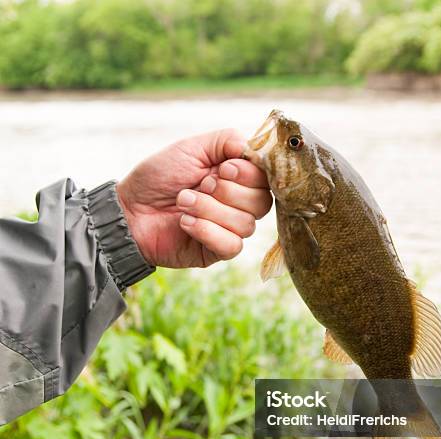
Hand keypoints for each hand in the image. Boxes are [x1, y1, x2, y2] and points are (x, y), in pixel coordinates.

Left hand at [116, 129, 271, 267]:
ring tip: (183, 203)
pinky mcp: (216, 251)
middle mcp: (238, 204)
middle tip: (200, 185)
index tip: (224, 168)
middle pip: (261, 203)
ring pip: (246, 224)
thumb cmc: (159, 177)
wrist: (129, 209)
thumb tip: (253, 147)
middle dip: (228, 192)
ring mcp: (229, 229)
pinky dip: (208, 231)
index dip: (249, 174)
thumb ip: (227, 140)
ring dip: (210, 210)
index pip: (266, 179)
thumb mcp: (192, 147)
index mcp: (237, 178)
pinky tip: (185, 223)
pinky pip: (232, 245)